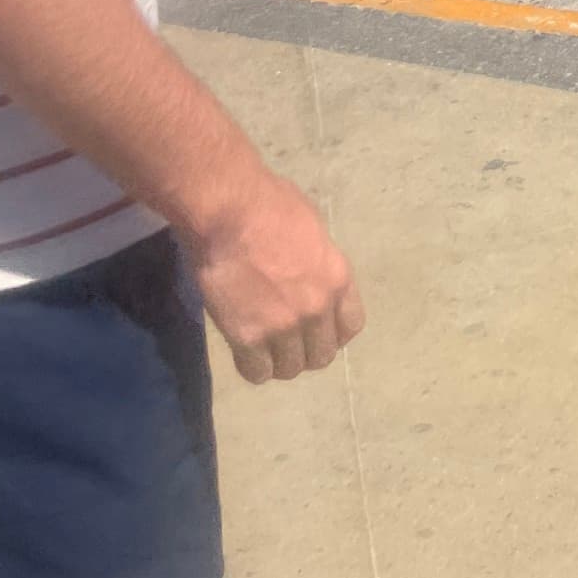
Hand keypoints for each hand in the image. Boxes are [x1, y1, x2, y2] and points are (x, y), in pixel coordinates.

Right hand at [186, 169, 364, 384]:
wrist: (226, 212)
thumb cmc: (269, 204)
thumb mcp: (312, 228)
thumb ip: (318, 262)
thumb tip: (312, 275)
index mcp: (338, 277)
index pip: (351, 326)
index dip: (334, 332)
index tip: (318, 330)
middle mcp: (317, 308)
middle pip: (322, 355)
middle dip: (306, 350)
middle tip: (287, 340)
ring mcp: (283, 326)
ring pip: (290, 369)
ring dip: (279, 361)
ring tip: (264, 347)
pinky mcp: (248, 338)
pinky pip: (257, 373)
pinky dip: (252, 367)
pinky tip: (244, 351)